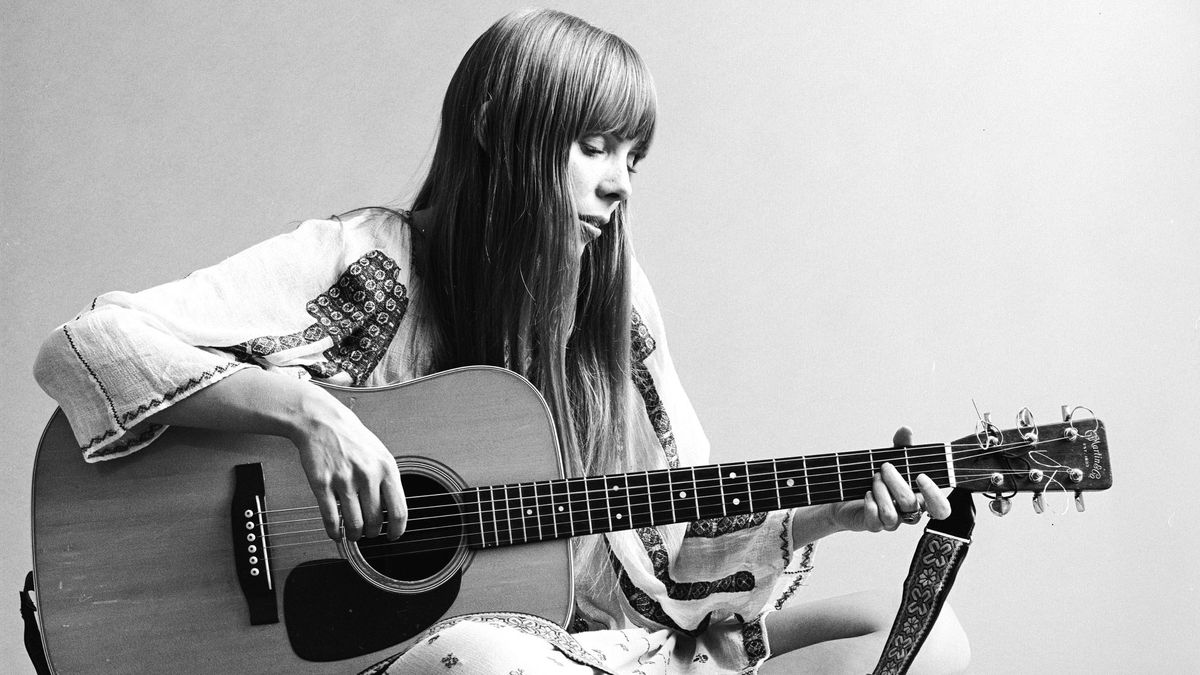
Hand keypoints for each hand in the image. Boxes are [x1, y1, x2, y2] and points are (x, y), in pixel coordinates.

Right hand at [290, 389, 406, 541]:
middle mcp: (367, 475)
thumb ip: (388, 480)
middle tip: (369, 533)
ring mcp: (344, 480)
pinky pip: (331, 518)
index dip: (397, 529)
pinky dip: (334, 531)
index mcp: (386, 468)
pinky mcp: (323, 484)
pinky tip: (336, 533)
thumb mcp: (380, 454)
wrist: (322, 421)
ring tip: (354, 534)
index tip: (393, 536)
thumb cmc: (352, 438)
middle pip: (375, 520)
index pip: (399, 510)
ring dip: (354, 535)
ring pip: (354, 523)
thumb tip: (393, 509)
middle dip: (372, 533)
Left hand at [823, 426, 951, 532]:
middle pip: (911, 504)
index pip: (941, 509)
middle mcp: (909, 513)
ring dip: (881, 491)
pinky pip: (875, 520)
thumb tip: (906, 430)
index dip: (934, 495)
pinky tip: (866, 493)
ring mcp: (892, 521)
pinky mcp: (874, 525)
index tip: (920, 477)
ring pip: (892, 514)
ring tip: (874, 478)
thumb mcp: (891, 458)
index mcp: (920, 497)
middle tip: (885, 468)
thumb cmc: (878, 477)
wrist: (849, 492)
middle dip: (896, 482)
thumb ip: (901, 446)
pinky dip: (870, 504)